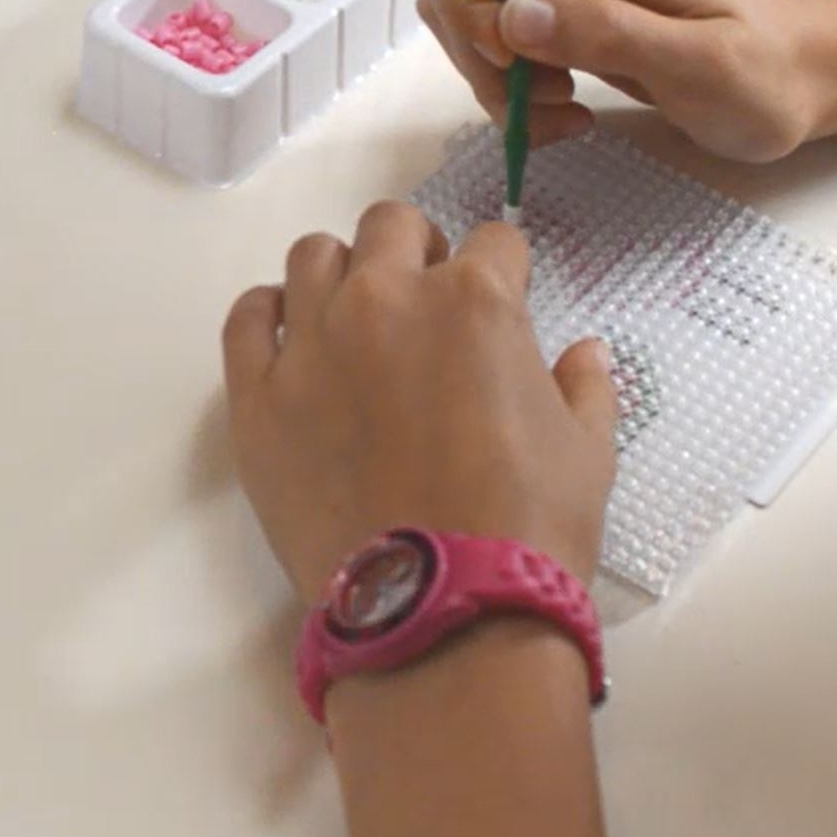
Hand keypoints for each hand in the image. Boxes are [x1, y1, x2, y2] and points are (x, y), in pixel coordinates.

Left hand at [221, 202, 617, 604]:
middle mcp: (385, 300)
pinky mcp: (257, 397)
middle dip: (418, 252)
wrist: (442, 610)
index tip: (504, 305)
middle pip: (392, 226)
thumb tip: (583, 351)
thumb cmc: (529, 527)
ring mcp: (312, 344)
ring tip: (359, 322)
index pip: (494, 242)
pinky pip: (247, 318)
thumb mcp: (588, 452)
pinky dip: (269, 314)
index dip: (505, 272)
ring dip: (344, 274)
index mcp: (475, 301)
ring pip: (314, 257)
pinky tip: (291, 337)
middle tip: (429, 307)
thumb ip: (584, 386)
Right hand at [417, 0, 825, 163]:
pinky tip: (565, 111)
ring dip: (497, 78)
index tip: (512, 64)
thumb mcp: (695, 63)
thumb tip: (511, 15)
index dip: (472, 1)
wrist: (802, 75)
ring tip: (559, 116)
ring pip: (481, 14)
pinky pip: (507, 39)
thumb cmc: (763, 74)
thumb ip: (605, 32)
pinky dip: (517, 85)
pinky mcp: (573, 8)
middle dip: (482, 55)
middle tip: (539, 110)